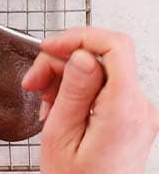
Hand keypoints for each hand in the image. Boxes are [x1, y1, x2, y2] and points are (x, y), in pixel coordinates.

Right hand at [22, 27, 158, 173]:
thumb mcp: (62, 136)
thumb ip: (74, 91)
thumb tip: (81, 55)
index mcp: (125, 110)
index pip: (115, 46)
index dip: (78, 37)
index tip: (50, 48)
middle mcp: (139, 108)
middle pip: (101, 57)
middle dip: (62, 62)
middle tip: (34, 82)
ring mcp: (138, 113)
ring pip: (99, 70)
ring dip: (65, 78)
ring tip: (45, 103)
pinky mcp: (131, 118)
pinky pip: (103, 88)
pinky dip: (76, 91)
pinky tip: (59, 109)